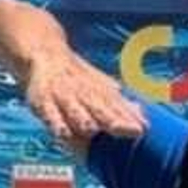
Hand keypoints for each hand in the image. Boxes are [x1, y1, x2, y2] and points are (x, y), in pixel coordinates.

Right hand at [23, 48, 145, 145]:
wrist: (47, 54)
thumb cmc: (78, 78)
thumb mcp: (100, 88)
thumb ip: (119, 104)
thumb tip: (142, 113)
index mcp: (99, 93)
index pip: (117, 107)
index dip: (130, 118)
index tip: (143, 128)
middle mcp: (84, 94)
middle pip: (101, 109)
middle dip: (115, 120)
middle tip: (131, 130)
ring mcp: (64, 97)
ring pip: (75, 110)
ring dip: (84, 119)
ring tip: (93, 130)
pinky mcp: (44, 101)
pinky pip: (50, 114)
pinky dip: (56, 123)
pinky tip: (62, 134)